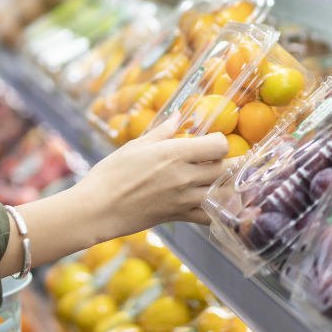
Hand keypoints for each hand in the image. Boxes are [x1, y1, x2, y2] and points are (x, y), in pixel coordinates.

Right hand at [77, 114, 227, 235]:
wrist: (99, 208)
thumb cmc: (112, 172)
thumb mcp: (136, 145)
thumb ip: (162, 131)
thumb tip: (178, 115)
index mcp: (174, 153)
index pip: (219, 145)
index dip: (221, 141)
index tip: (212, 141)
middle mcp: (185, 176)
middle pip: (227, 169)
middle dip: (232, 163)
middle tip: (231, 159)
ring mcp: (184, 199)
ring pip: (224, 193)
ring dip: (230, 186)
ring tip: (229, 180)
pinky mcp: (179, 216)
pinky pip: (209, 215)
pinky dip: (219, 209)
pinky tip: (217, 203)